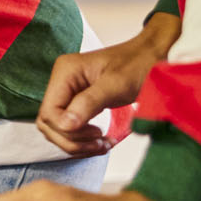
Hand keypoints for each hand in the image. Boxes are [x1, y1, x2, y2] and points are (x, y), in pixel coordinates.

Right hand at [36, 13, 179, 154]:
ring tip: (103, 144)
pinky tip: (101, 140)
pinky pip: (70, 126)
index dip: (67, 129)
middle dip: (72, 140)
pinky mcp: (77, 101)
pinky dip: (84, 139)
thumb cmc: (138, 66)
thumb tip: (65, 125)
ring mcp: (68, 91)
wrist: (151, 56)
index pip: (49, 112)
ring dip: (78, 143)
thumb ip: (88, 103)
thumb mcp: (115, 86)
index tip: (96, 132)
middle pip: (49, 122)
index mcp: (65, 72)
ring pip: (58, 128)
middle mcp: (61, 81)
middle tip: (99, 143)